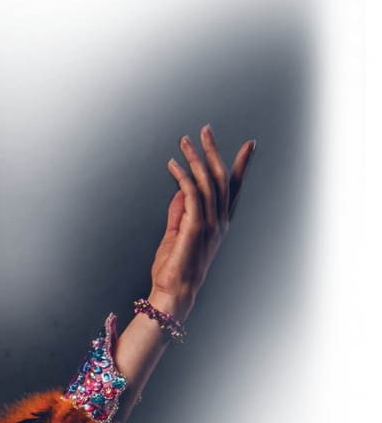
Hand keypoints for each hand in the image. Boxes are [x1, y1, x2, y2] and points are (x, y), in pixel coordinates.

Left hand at [149, 124, 253, 320]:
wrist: (173, 293)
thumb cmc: (173, 269)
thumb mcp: (176, 235)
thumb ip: (180, 213)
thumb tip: (180, 191)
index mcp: (217, 222)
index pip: (232, 189)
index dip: (240, 165)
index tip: (249, 144)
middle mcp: (219, 221)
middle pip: (221, 179)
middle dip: (214, 151)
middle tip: (206, 129)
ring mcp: (210, 224)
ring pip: (208, 182)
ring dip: (196, 158)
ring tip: (185, 140)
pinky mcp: (195, 228)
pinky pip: (192, 195)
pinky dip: (184, 177)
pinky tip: (174, 164)